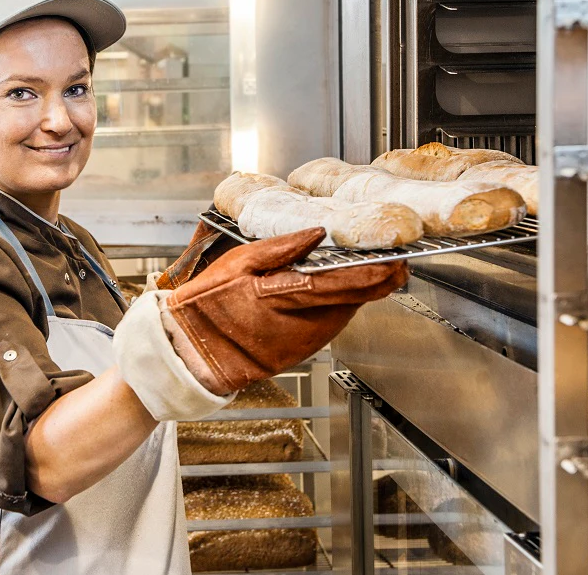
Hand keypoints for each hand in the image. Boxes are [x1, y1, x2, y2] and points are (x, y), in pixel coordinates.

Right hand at [163, 228, 407, 394]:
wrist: (192, 352)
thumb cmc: (207, 306)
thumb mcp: (237, 263)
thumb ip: (279, 248)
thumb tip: (314, 234)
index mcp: (282, 296)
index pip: (341, 283)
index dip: (374, 273)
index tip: (395, 260)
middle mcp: (299, 324)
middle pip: (353, 302)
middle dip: (377, 283)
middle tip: (394, 265)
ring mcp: (302, 343)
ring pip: (344, 315)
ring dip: (357, 296)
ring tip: (366, 275)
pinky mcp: (300, 353)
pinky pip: (329, 327)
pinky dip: (337, 310)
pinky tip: (333, 297)